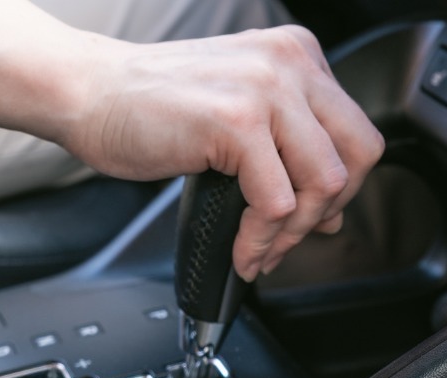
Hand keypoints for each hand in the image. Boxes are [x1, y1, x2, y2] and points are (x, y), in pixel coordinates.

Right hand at [65, 25, 384, 280]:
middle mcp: (288, 63)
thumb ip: (285, 152)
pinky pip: (276, 202)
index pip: (354, 132)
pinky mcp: (236, 121)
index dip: (339, 188)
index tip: (309, 220)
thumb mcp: (233, 116)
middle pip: (359, 154)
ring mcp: (265, 88)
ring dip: (294, 233)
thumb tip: (324, 209)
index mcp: (294, 56)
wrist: (87, 93)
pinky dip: (261, 239)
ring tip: (260, 251)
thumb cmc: (145, 106)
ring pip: (325, 182)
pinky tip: (240, 250)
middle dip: (328, 210)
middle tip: (290, 239)